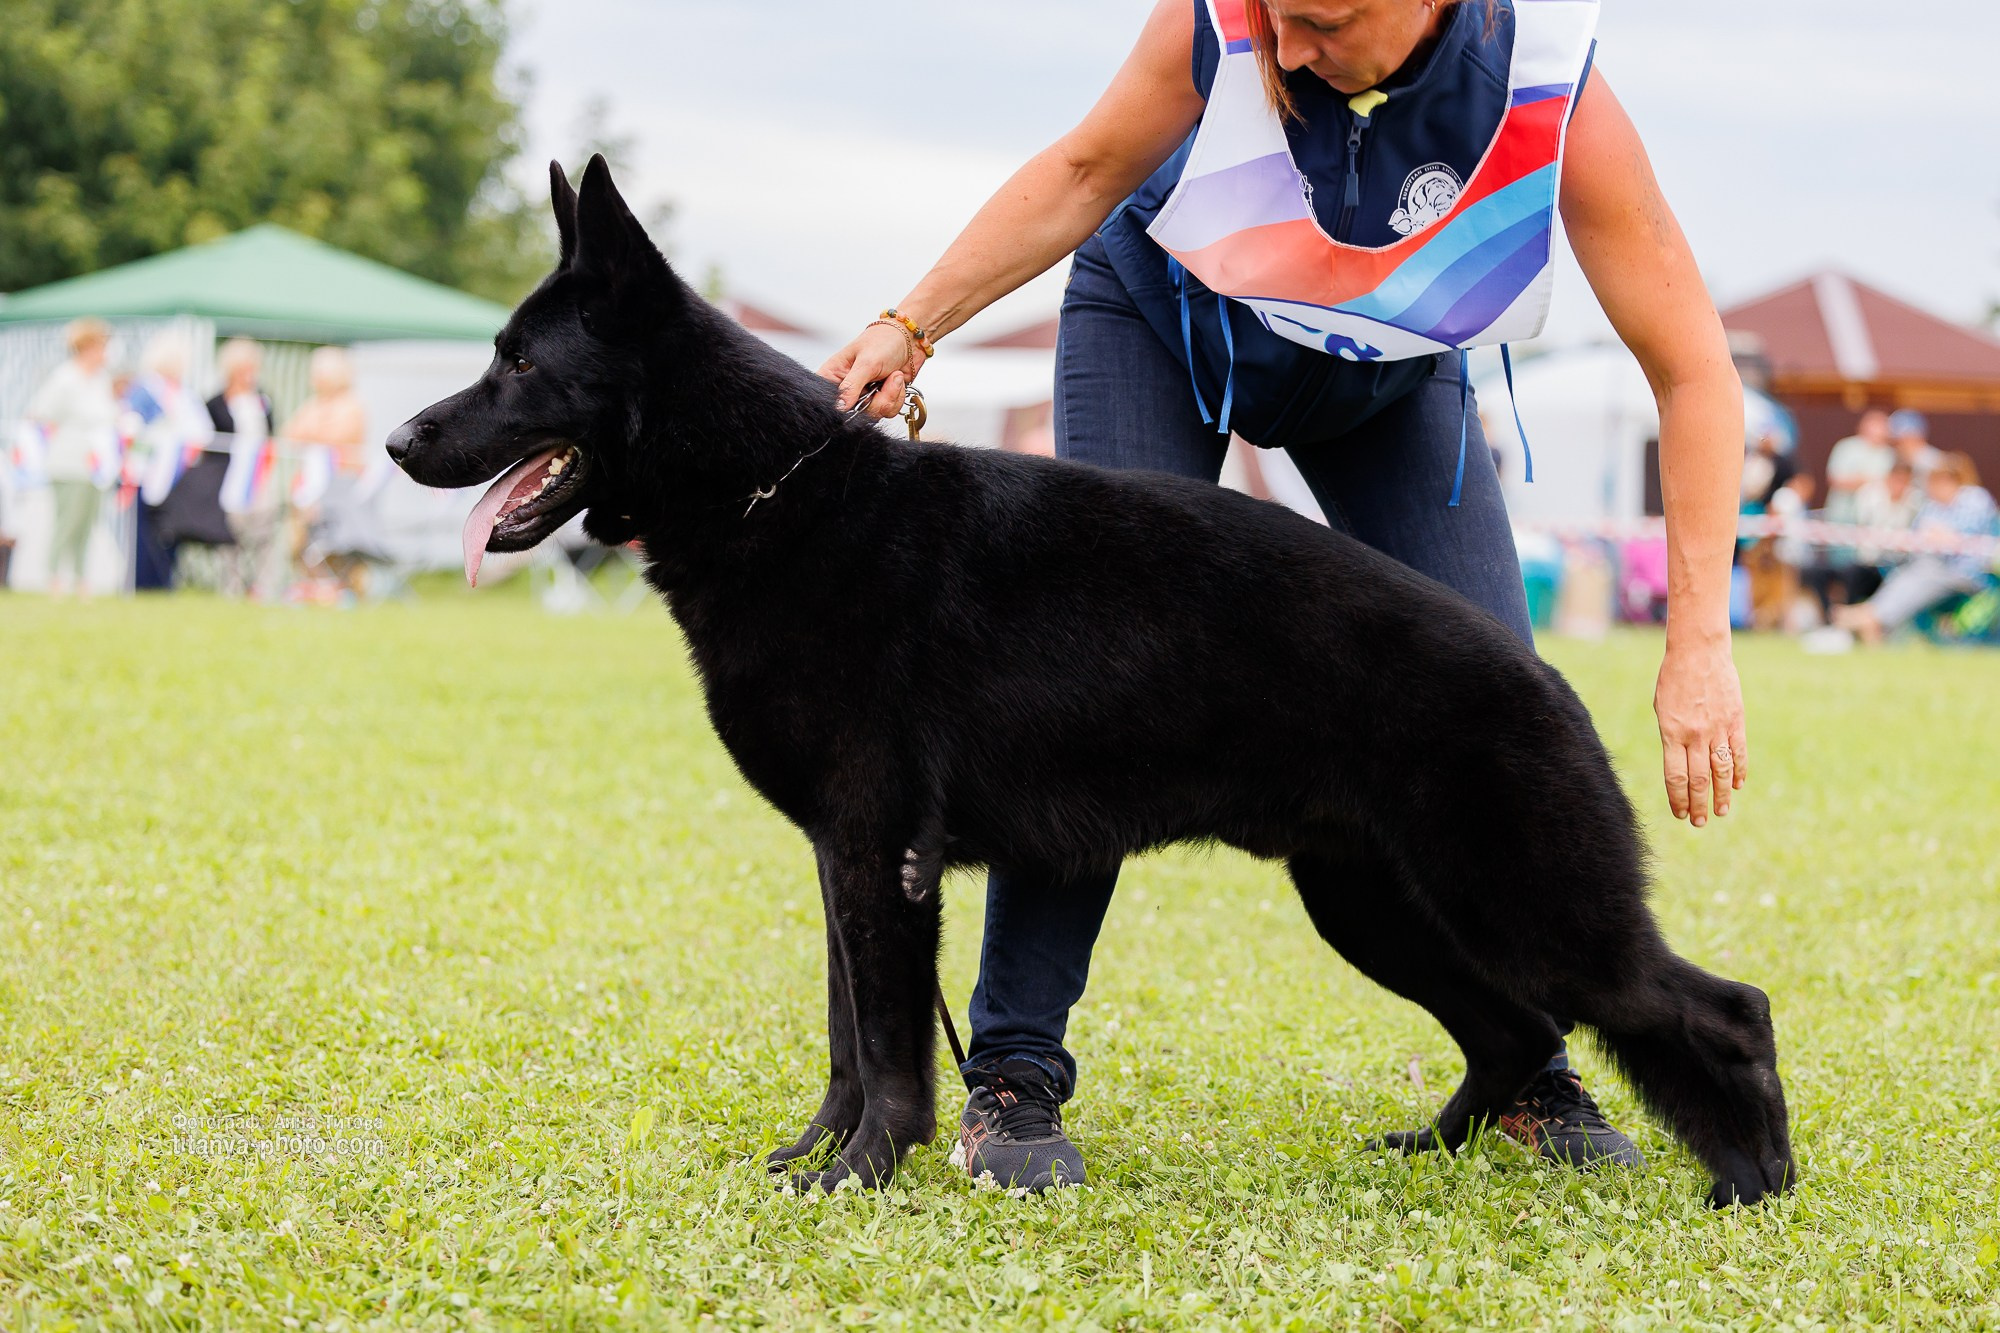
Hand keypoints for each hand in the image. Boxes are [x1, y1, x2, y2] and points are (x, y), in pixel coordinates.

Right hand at [818, 323, 923, 420]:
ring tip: (893, 376)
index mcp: (834, 376)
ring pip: (874, 414)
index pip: (828, 401)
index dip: (842, 407)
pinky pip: (888, 412)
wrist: (909, 339)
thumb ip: (851, 386)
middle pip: (854, 413)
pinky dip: (897, 397)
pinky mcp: (880, 400)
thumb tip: (839, 406)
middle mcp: (847, 389)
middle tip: (882, 380)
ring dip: (890, 396)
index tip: (857, 399)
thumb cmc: (883, 341)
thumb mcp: (866, 362)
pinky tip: (897, 381)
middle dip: (876, 400)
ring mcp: (865, 396)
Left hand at [1653, 637, 1746, 827]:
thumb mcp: (1662, 709)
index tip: (1679, 814)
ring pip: (1721, 771)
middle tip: (1699, 822)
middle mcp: (1695, 735)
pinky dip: (1739, 772)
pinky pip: (1739, 752)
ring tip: (1721, 812)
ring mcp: (1718, 728)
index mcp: (1671, 733)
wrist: (1699, 652)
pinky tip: (1737, 786)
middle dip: (1698, 805)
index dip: (1678, 799)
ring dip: (1721, 795)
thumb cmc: (1673, 680)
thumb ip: (1671, 737)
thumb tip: (1682, 765)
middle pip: (1698, 780)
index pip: (1675, 776)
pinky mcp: (1736, 720)